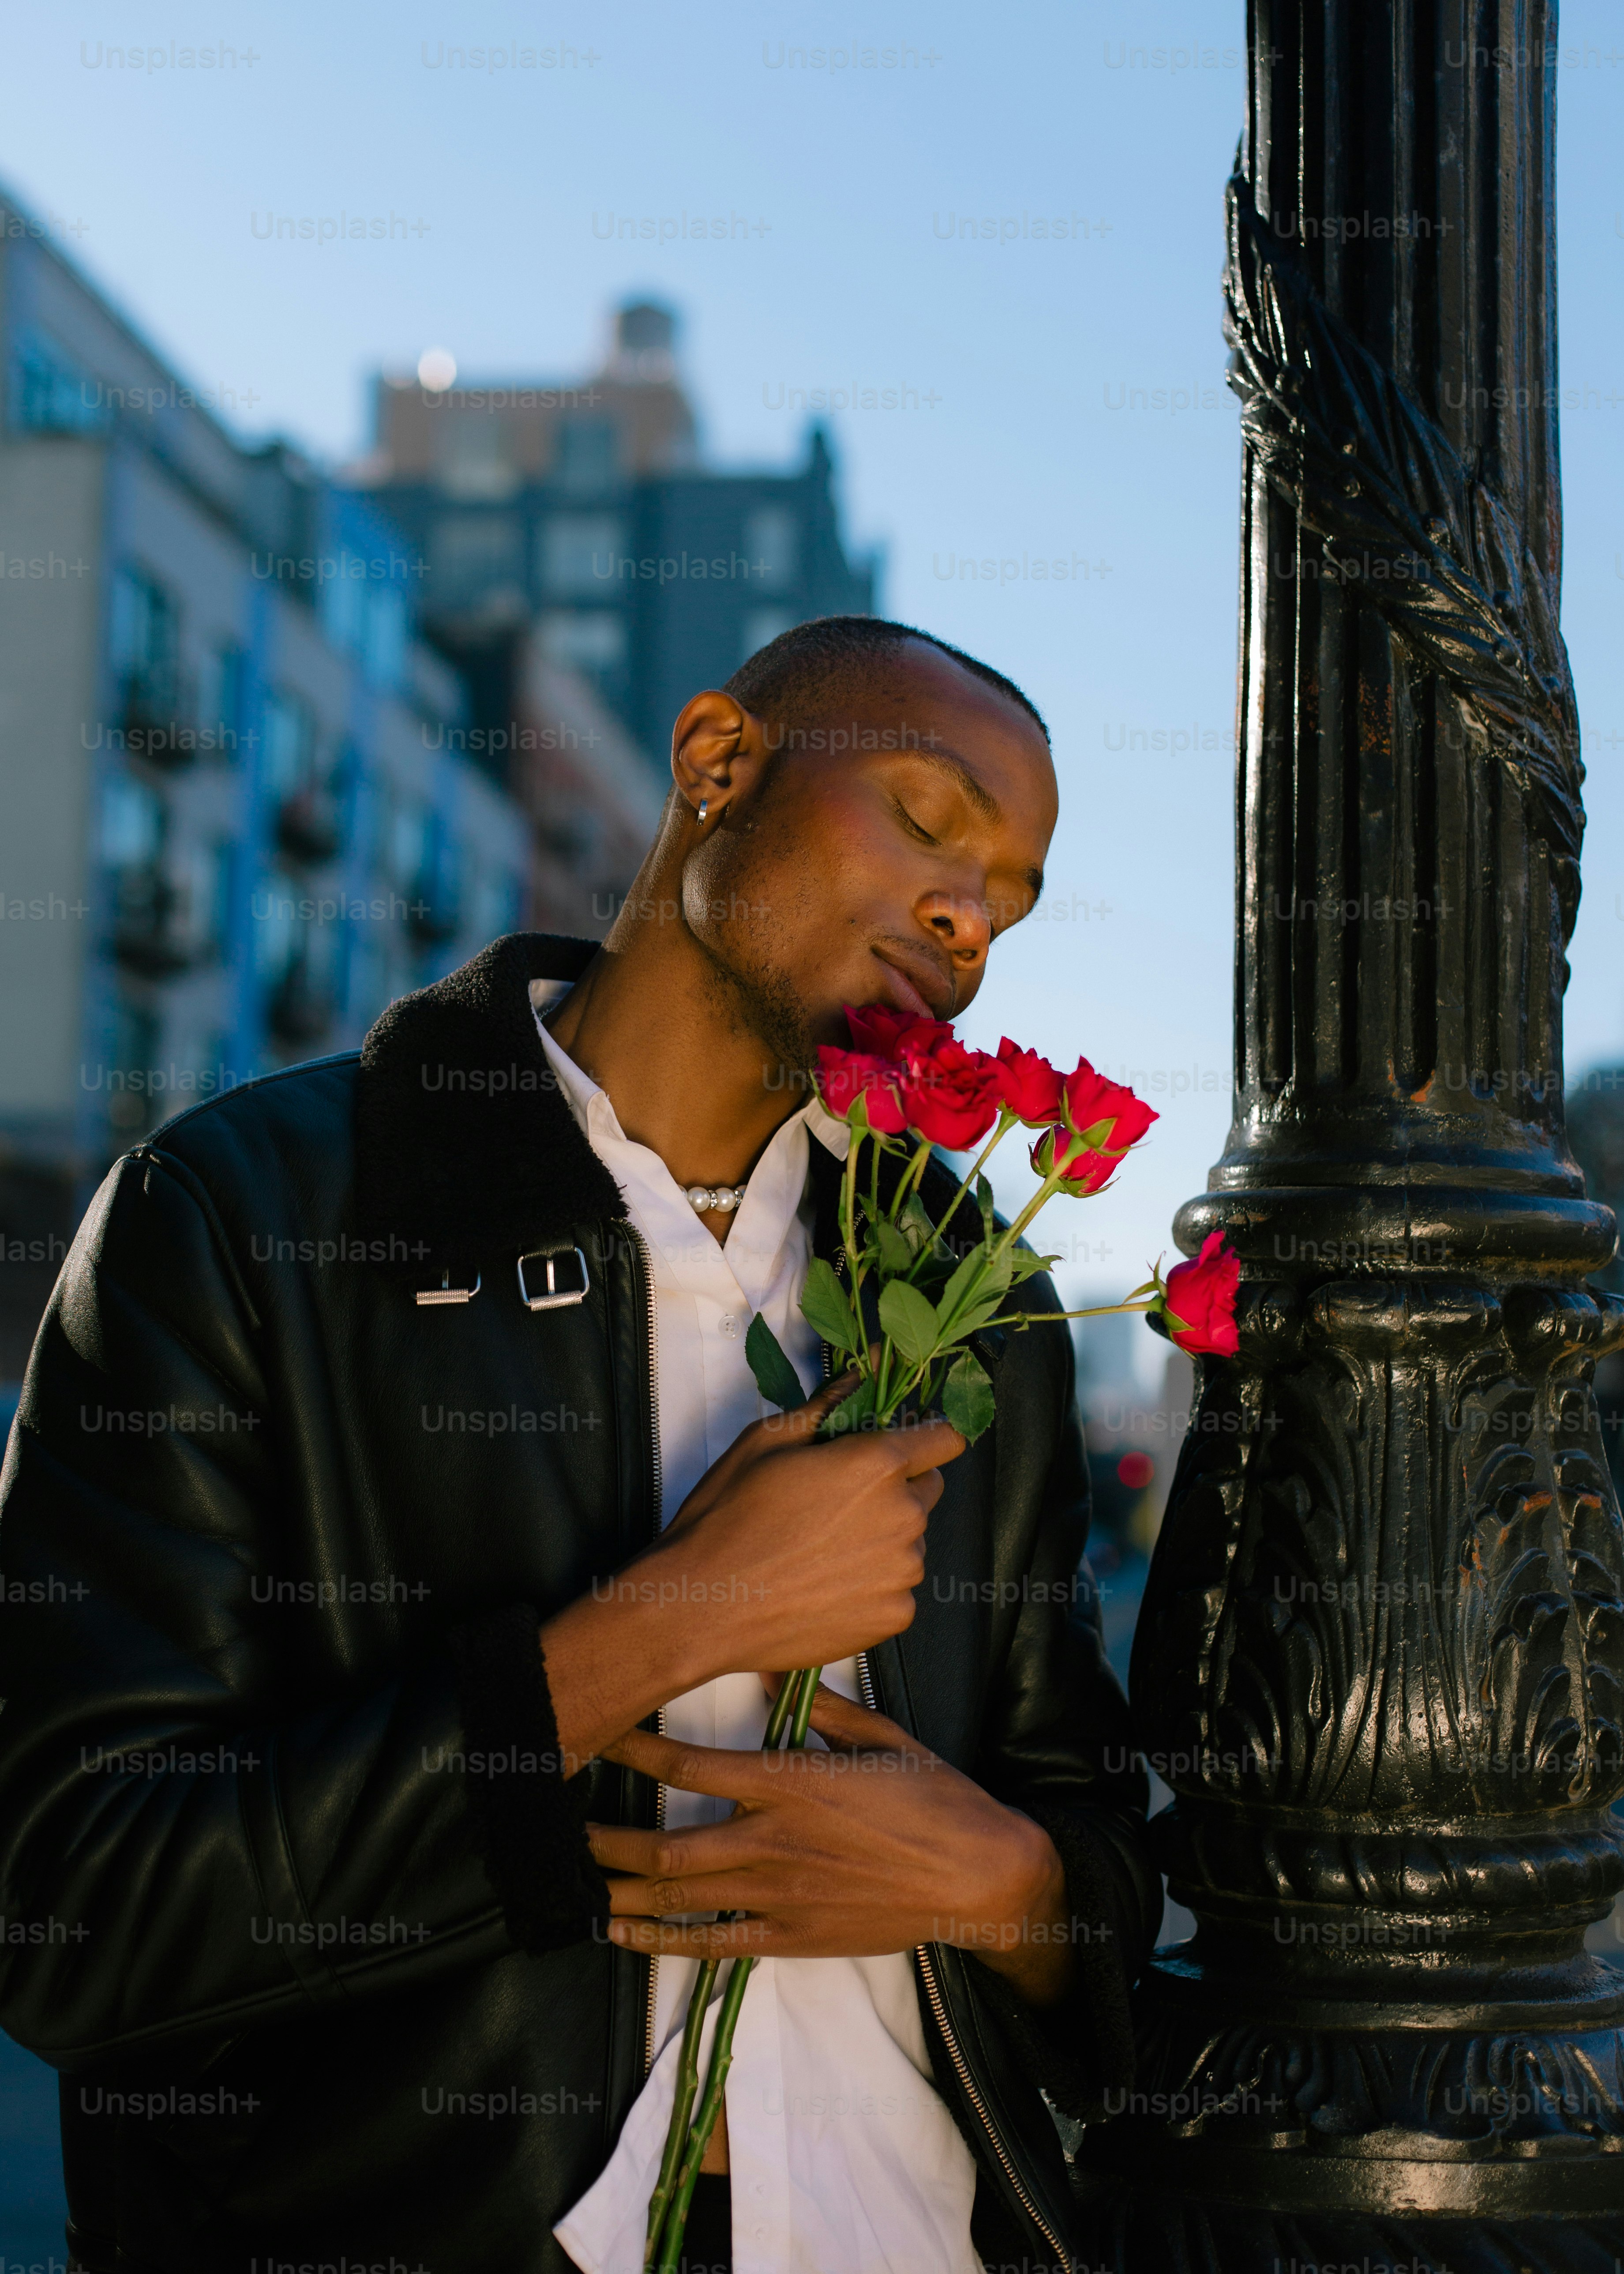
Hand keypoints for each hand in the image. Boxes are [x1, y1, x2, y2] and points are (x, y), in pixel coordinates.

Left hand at [587, 1684, 1076, 2006]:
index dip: (638, 1748)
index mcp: (793, 1782)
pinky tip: (620, 1930)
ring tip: (576, 1874)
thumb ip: (821, 1706)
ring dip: (618, 1884)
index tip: (602, 1735)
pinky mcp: (790, 1937)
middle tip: (563, 1820)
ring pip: (678, 1894)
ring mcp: (780, 1894)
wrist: (979, 1876)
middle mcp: (774, 1839)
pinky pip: (710, 1943)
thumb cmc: (934, 1798)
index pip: (694, 1761)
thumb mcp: (882, 1734)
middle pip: (666, 1840)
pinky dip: (658, 1938)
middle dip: (605, 1833)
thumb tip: (775, 1665)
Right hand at [654, 1383, 964, 1676]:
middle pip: (928, 1489)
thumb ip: (829, 1402)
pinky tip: (825, 1583)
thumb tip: (867, 1368)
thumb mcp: (768, 1441)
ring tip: (822, 1547)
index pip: (946, 1438)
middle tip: (840, 1498)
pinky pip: (898, 1587)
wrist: (703, 1607)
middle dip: (897, 1486)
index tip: (902, 1444)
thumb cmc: (728, 1518)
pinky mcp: (894, 1616)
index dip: (925, 1436)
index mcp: (877, 1465)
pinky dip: (872, 1583)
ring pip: (911, 1540)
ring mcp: (902, 1571)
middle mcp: (903, 1517)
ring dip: (883, 1537)